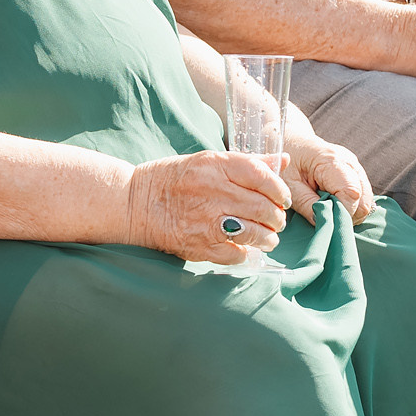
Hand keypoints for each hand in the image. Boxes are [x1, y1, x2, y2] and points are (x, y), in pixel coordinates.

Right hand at [119, 149, 294, 264]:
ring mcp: (207, 220)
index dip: (280, 190)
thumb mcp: (207, 161)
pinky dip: (245, 253)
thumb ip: (246, 162)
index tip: (282, 198)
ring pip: (256, 233)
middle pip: (264, 207)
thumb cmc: (171, 179)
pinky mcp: (200, 246)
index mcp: (215, 166)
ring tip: (266, 237)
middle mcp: (213, 191)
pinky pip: (237, 254)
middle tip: (276, 220)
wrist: (132, 204)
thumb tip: (282, 161)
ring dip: (268, 238)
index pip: (262, 176)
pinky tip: (241, 247)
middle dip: (277, 218)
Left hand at [280, 119, 374, 223]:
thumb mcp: (288, 183)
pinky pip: (363, 197)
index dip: (342, 212)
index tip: (326, 220)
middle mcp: (349, 162)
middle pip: (364, 200)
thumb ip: (305, 204)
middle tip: (326, 219)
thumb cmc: (286, 160)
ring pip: (367, 201)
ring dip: (350, 212)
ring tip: (328, 211)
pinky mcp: (355, 173)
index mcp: (331, 160)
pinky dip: (351, 207)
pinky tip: (333, 205)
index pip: (351, 193)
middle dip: (347, 216)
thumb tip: (322, 223)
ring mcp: (355, 167)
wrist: (290, 140)